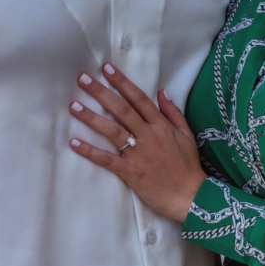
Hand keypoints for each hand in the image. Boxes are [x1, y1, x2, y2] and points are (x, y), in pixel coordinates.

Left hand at [68, 63, 205, 221]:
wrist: (191, 197)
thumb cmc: (188, 167)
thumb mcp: (186, 135)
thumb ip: (173, 113)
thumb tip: (161, 91)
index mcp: (161, 126)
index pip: (139, 99)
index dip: (122, 83)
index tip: (107, 69)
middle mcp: (148, 136)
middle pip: (122, 109)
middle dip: (101, 92)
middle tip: (83, 78)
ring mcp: (138, 154)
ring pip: (112, 130)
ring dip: (91, 117)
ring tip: (73, 106)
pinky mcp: (131, 172)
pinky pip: (107, 159)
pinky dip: (90, 151)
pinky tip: (74, 142)